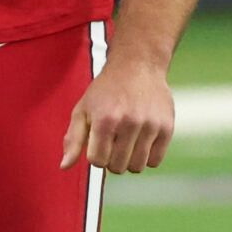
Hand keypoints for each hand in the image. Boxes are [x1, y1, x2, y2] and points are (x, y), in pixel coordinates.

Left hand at [61, 56, 174, 173]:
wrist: (138, 64)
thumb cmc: (106, 90)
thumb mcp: (83, 108)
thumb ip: (73, 139)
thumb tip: (64, 166)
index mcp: (105, 119)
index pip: (97, 161)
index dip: (95, 154)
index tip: (98, 141)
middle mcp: (129, 122)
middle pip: (117, 167)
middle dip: (111, 159)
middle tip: (113, 141)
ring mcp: (150, 125)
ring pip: (137, 167)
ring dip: (129, 160)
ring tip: (127, 142)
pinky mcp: (167, 127)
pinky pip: (155, 162)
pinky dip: (147, 157)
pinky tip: (141, 140)